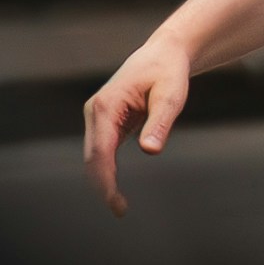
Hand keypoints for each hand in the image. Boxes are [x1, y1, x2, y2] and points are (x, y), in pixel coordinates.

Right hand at [82, 30, 198, 217]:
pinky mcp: (105, 122)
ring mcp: (98, 117)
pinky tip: (115, 189)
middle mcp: (95, 111)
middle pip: (92, 157)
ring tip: (119, 206)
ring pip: (94, 156)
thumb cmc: (168, 71)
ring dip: (103, 181)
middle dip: (102, 185)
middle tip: (120, 211)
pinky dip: (106, 171)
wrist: (163, 54)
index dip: (105, 179)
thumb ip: (160, 122)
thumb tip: (149, 151)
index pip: (100, 151)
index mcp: (106, 106)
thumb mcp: (170, 95)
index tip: (114, 202)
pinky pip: (102, 151)